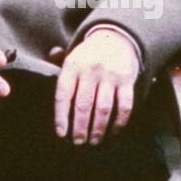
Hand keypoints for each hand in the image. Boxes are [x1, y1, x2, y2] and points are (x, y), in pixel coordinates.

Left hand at [54, 29, 139, 144]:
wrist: (115, 37)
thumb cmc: (88, 56)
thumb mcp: (71, 58)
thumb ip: (60, 74)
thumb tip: (53, 92)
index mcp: (73, 65)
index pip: (63, 94)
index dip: (61, 117)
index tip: (61, 134)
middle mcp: (91, 69)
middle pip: (83, 105)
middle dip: (80, 128)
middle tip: (78, 142)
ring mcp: (110, 74)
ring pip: (103, 108)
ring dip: (98, 128)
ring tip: (94, 141)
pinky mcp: (127, 80)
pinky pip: (124, 105)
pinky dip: (119, 122)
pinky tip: (113, 131)